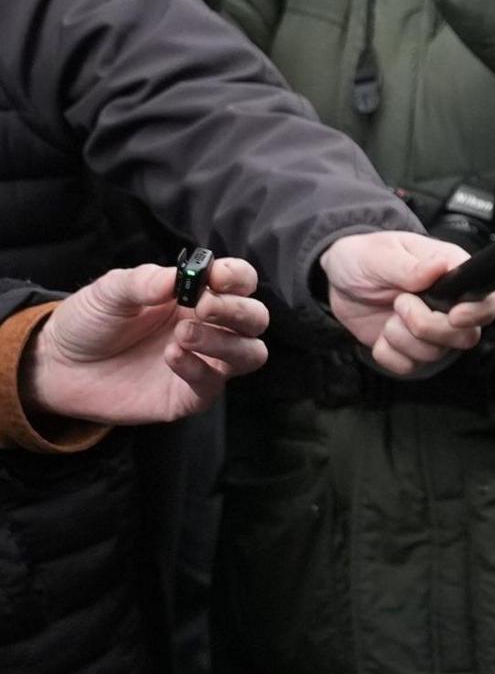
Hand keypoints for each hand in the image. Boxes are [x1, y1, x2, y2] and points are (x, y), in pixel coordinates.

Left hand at [20, 260, 269, 425]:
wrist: (58, 366)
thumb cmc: (91, 321)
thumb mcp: (110, 292)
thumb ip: (143, 281)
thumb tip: (178, 277)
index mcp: (199, 295)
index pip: (242, 281)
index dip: (238, 277)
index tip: (216, 277)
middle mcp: (210, 328)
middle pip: (256, 319)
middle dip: (238, 311)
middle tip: (203, 307)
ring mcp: (204, 363)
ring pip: (250, 354)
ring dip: (226, 342)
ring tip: (183, 334)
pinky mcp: (188, 396)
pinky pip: (213, 386)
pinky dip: (198, 369)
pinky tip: (170, 356)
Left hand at [318, 231, 494, 375]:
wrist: (339, 279)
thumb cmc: (366, 257)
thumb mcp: (381, 254)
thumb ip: (410, 267)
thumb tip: (439, 267)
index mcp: (453, 273)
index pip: (489, 298)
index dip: (479, 312)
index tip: (454, 316)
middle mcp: (450, 305)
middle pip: (466, 336)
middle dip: (428, 327)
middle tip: (401, 303)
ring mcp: (431, 329)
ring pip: (435, 353)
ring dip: (402, 337)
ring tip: (390, 311)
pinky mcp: (411, 348)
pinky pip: (408, 366)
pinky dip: (388, 353)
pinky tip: (382, 332)